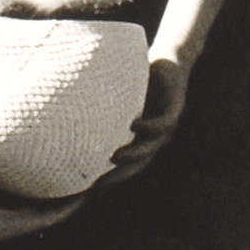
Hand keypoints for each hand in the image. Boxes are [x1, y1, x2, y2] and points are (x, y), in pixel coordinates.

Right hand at [101, 53, 189, 185]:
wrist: (171, 61)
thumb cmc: (142, 79)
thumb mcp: (123, 98)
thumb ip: (106, 108)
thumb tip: (73, 110)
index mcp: (143, 138)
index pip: (127, 164)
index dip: (112, 177)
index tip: (91, 189)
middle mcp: (155, 137)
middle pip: (138, 163)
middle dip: (120, 175)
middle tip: (100, 185)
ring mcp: (166, 126)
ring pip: (151, 147)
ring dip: (134, 154)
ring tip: (115, 158)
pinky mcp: (176, 110)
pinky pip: (163, 124)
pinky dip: (149, 127)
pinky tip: (133, 126)